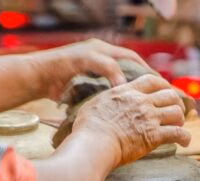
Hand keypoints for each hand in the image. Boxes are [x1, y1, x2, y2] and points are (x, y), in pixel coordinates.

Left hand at [31, 39, 149, 99]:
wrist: (40, 78)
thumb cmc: (62, 64)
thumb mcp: (88, 60)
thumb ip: (108, 67)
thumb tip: (123, 85)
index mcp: (103, 51)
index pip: (132, 59)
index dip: (147, 69)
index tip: (159, 82)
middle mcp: (102, 62)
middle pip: (128, 72)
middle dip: (142, 84)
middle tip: (155, 96)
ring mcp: (96, 76)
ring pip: (119, 85)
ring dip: (130, 95)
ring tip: (143, 107)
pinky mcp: (89, 89)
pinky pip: (108, 95)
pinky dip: (117, 102)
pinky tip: (124, 112)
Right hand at [71, 75, 191, 166]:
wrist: (93, 143)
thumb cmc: (88, 128)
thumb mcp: (97, 103)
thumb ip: (110, 99)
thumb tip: (109, 102)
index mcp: (127, 92)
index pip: (152, 80)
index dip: (163, 85)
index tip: (167, 91)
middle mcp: (141, 102)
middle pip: (169, 94)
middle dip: (176, 102)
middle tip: (176, 112)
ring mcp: (149, 118)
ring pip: (177, 112)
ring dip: (180, 120)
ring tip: (179, 127)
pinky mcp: (154, 136)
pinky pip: (178, 133)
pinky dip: (185, 137)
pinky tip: (185, 142)